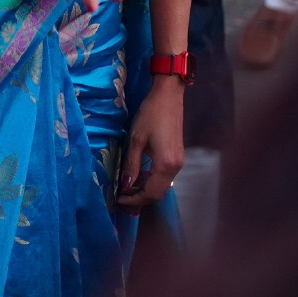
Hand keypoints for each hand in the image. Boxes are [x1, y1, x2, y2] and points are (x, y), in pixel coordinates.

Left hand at [116, 79, 183, 209]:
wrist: (168, 97)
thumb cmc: (150, 114)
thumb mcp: (136, 140)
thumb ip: (131, 165)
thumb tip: (125, 186)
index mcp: (166, 164)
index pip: (151, 193)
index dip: (134, 200)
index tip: (118, 199)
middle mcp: (176, 167)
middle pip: (158, 193)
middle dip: (139, 198)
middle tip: (121, 197)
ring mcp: (179, 162)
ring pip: (162, 186)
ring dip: (145, 190)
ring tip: (126, 189)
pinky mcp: (177, 156)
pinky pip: (164, 177)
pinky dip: (151, 181)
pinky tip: (138, 177)